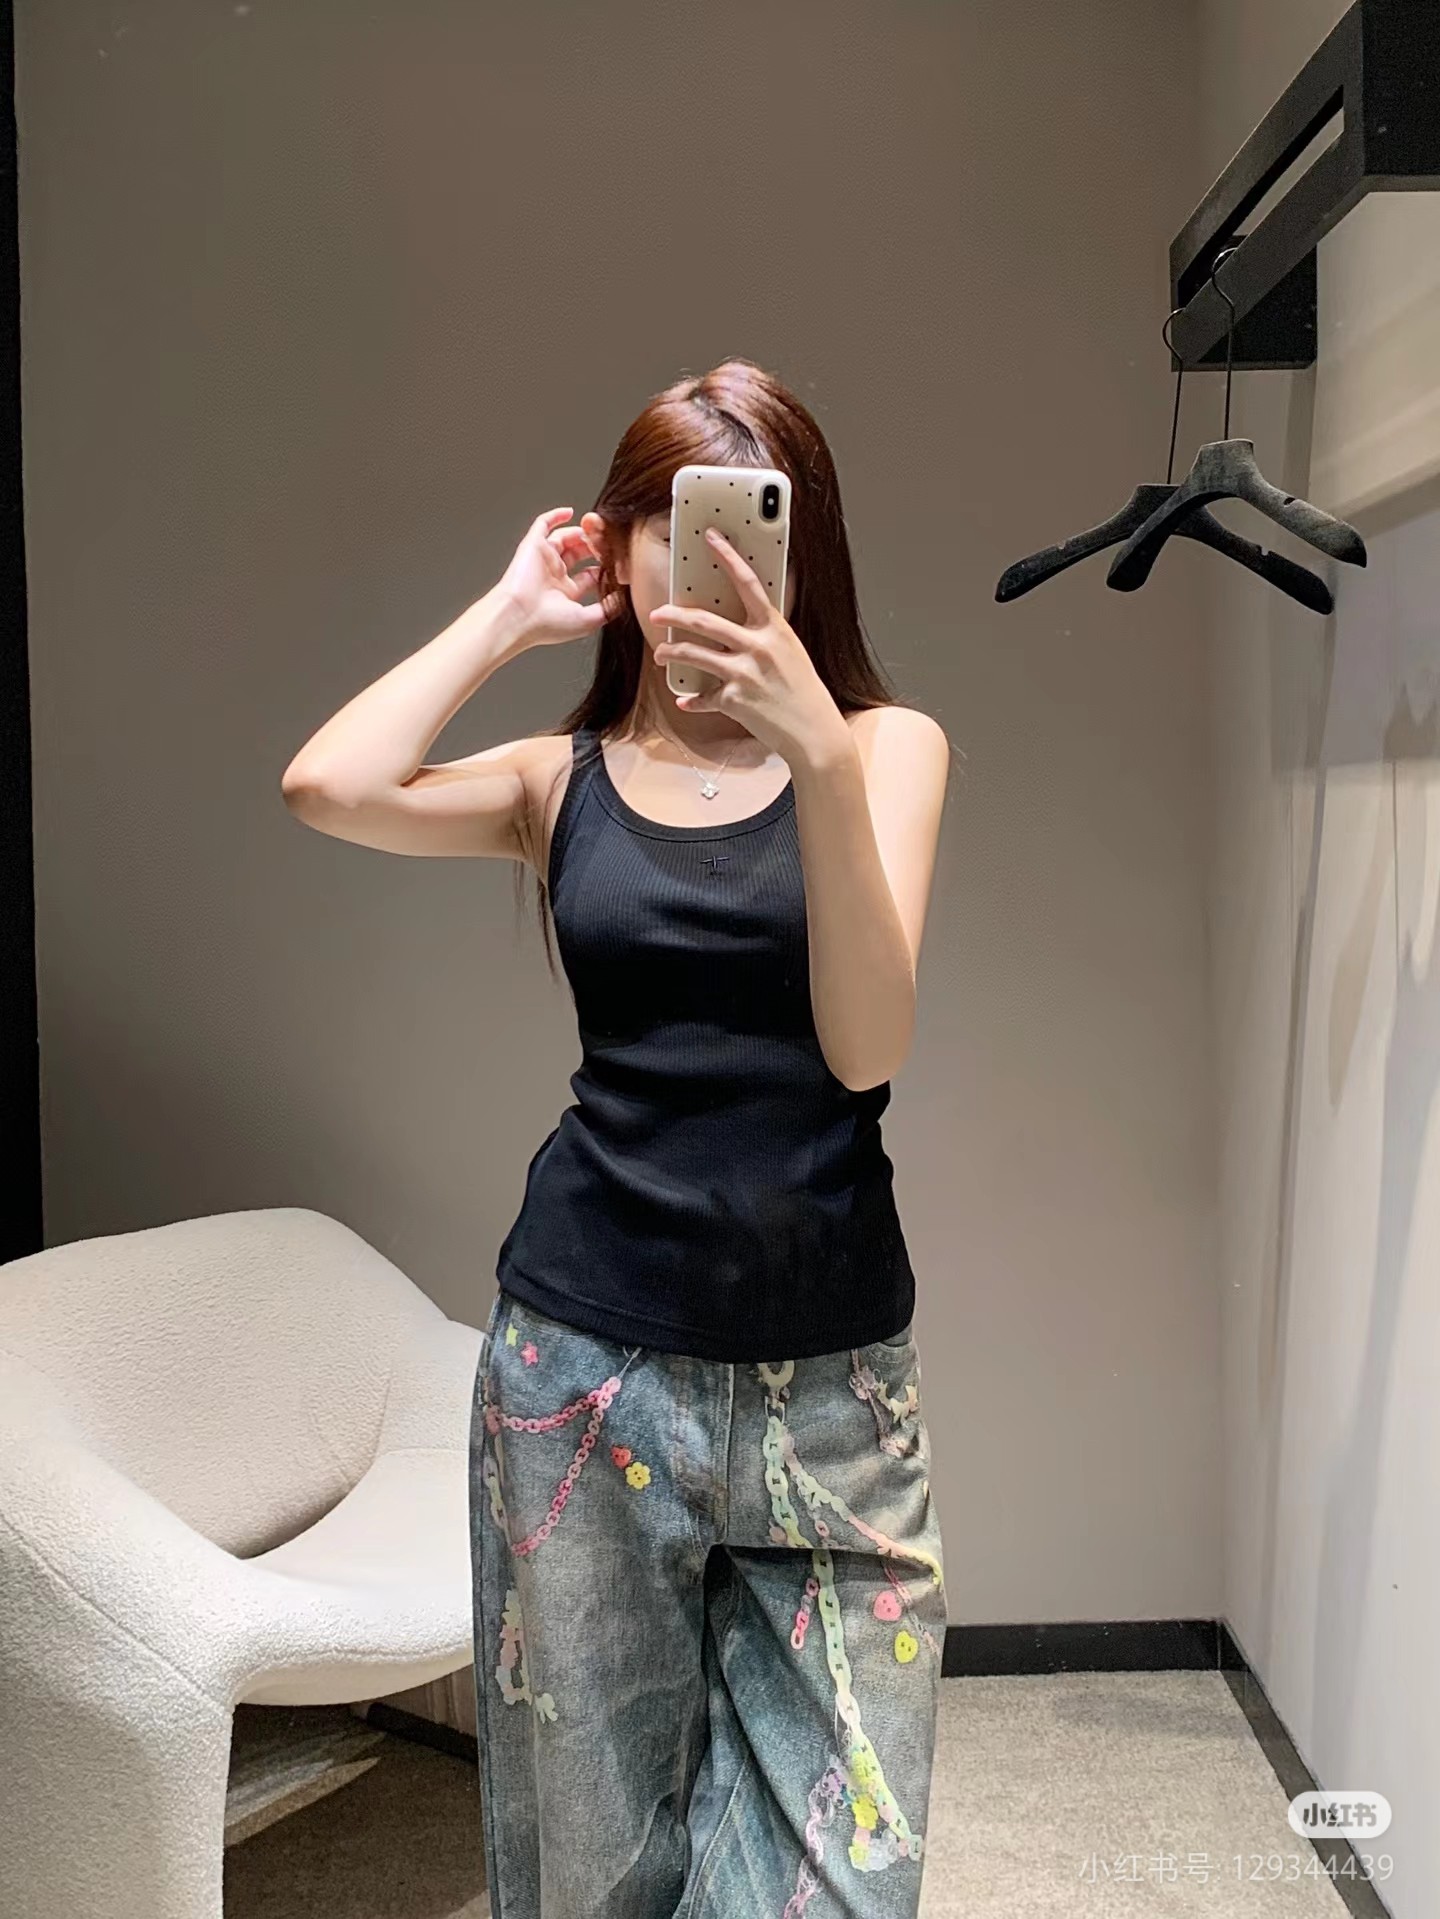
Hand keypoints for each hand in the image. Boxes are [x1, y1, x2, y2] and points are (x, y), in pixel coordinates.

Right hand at [495, 506, 624, 648]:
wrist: (519, 617)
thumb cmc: (546, 625)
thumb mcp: (588, 620)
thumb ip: (608, 609)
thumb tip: (622, 598)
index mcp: (565, 593)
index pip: (590, 575)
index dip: (606, 568)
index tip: (620, 564)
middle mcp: (554, 576)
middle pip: (579, 554)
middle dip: (595, 547)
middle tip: (609, 544)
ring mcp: (543, 560)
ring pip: (565, 538)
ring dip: (582, 534)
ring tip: (595, 534)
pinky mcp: (532, 546)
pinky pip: (543, 524)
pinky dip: (555, 516)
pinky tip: (569, 513)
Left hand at [651, 528, 847, 762]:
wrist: (814, 731)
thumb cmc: (803, 691)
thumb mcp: (790, 652)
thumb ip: (764, 635)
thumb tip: (738, 624)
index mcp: (774, 628)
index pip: (748, 583)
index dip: (728, 557)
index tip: (711, 538)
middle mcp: (758, 646)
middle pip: (706, 622)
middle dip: (675, 615)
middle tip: (657, 614)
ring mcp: (744, 674)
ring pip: (694, 655)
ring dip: (671, 653)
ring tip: (660, 655)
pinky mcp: (734, 700)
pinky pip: (703, 697)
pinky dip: (692, 700)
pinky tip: (685, 701)